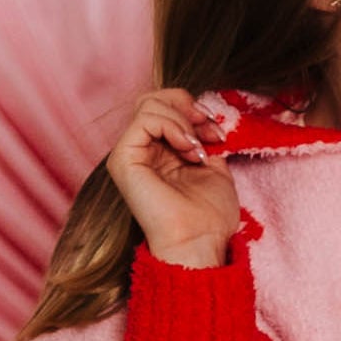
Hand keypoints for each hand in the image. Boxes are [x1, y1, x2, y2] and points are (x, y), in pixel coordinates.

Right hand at [104, 87, 241, 265]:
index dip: (193, 110)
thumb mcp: (214, 168)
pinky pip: (145, 119)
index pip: (165, 107)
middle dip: (186, 105)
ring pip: (148, 104)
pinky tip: (187, 149)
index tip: (218, 133)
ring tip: (197, 149)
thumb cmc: (208, 216)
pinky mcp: (123, 159)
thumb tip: (204, 117)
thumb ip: (204, 139)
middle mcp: (141, 151)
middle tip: (207, 129)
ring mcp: (129, 154)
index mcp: (159, 152)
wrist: (200, 241)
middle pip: (152, 99)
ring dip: (182, 120)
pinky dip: (172, 126)